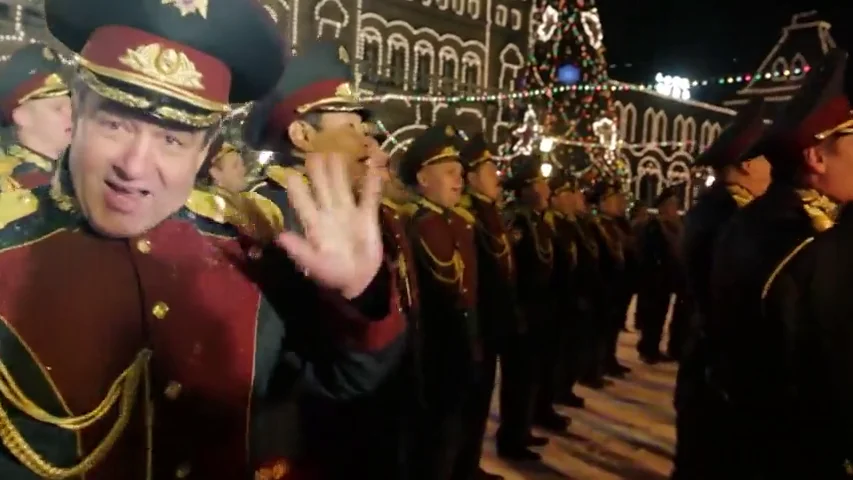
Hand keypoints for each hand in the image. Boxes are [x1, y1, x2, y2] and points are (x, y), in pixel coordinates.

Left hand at [276, 153, 383, 298]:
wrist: (358, 282)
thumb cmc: (332, 274)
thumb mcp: (313, 264)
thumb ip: (299, 249)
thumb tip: (279, 236)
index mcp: (313, 224)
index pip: (302, 201)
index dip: (296, 187)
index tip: (291, 172)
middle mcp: (329, 213)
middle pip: (322, 187)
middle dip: (318, 170)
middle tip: (314, 150)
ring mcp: (348, 213)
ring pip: (342, 186)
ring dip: (340, 170)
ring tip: (337, 151)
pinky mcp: (367, 217)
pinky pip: (369, 197)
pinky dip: (371, 183)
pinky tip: (373, 167)